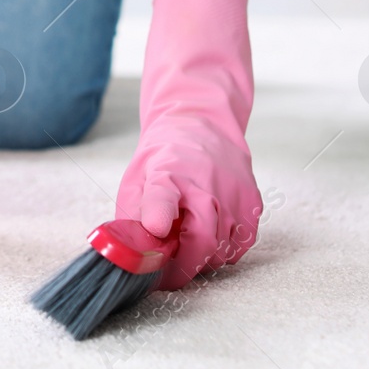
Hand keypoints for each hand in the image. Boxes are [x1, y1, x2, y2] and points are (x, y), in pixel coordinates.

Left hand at [115, 0, 261, 289]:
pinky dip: (220, 253)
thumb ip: (134, 207)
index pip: (164, 207)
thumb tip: (115, 248)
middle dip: (170, 265)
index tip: (134, 248)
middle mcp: (211, 179)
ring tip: (170, 261)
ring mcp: (237, 191)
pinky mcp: (253, 203)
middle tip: (146, 273)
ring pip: (219, 250)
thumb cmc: (164, 134)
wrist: (206, 95)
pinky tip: (204, 247)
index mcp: (175, 164)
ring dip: (194, 263)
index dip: (147, 233)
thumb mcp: (140, 165)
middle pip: (194, 245)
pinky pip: (240, 245)